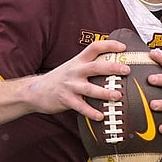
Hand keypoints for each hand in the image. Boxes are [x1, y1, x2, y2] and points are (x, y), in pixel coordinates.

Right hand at [0, 39, 129, 125]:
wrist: (35, 91)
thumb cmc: (60, 79)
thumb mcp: (73, 67)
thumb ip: (89, 65)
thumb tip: (113, 64)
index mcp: (78, 61)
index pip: (94, 47)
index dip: (109, 45)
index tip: (123, 47)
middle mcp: (75, 71)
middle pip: (96, 67)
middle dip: (112, 68)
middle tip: (126, 70)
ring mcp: (70, 86)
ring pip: (90, 89)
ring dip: (105, 92)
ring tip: (118, 96)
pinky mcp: (66, 100)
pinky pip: (81, 107)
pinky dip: (91, 112)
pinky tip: (101, 116)